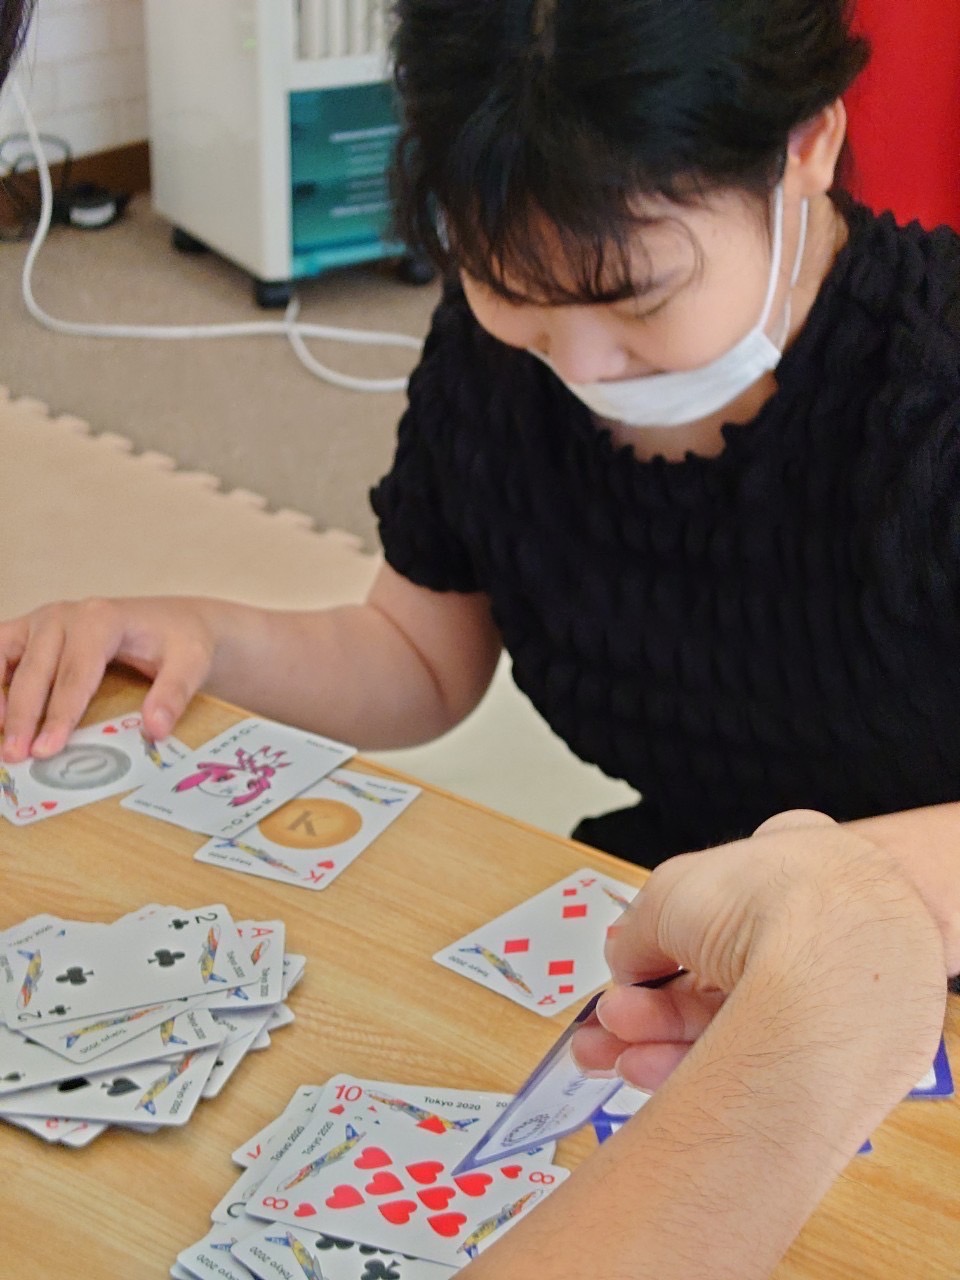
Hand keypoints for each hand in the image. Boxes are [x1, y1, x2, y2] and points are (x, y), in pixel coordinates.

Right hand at [0, 597, 216, 759]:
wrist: (174, 620)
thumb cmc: (180, 641)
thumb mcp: (192, 663)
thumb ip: (174, 693)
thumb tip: (155, 729)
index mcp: (101, 619)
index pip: (75, 674)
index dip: (61, 714)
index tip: (48, 749)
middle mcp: (65, 615)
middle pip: (36, 671)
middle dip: (24, 716)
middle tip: (16, 756)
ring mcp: (43, 621)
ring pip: (5, 657)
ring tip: (0, 737)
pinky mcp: (30, 631)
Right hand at [572, 810, 946, 1092]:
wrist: (839, 960)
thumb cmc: (765, 899)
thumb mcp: (666, 896)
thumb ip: (637, 930)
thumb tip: (622, 960)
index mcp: (785, 864)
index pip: (717, 899)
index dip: (663, 935)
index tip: (626, 967)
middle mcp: (809, 926)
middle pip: (709, 971)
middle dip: (645, 1003)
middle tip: (604, 1024)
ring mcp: (820, 990)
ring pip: (724, 1020)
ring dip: (654, 1037)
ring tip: (605, 1052)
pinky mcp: (824, 1050)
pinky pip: (747, 1059)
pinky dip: (690, 1067)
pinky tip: (642, 1070)